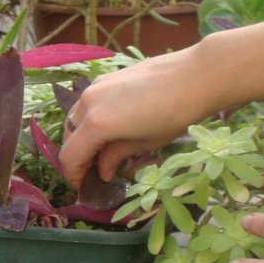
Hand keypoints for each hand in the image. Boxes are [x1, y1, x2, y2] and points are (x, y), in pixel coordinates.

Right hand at [59, 47, 216, 187]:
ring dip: (82, 137)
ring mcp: (95, 86)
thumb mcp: (143, 144)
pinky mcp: (105, 78)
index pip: (69, 156)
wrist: (195, 76)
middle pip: (68, 137)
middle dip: (77, 156)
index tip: (84, 186)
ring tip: (102, 149)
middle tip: (94, 170)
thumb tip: (103, 171)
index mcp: (96, 124)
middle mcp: (87, 103)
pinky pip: (88, 103)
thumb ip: (115, 157)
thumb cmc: (173, 116)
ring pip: (75, 118)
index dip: (73, 175)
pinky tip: (111, 126)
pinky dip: (90, 119)